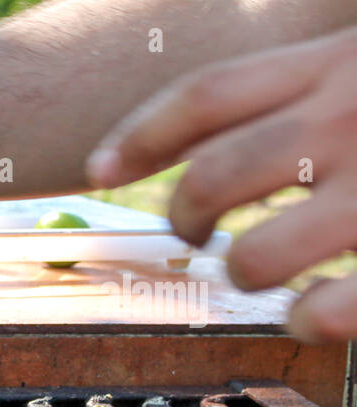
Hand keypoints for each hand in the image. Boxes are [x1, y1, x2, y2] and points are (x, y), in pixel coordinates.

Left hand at [87, 27, 356, 341]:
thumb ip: (320, 79)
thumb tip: (246, 120)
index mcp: (337, 63)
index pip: (208, 96)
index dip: (141, 138)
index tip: (98, 169)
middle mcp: (348, 117)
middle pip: (212, 177)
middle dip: (185, 215)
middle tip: (193, 233)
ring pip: (253, 255)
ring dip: (242, 270)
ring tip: (258, 269)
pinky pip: (331, 307)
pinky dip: (309, 320)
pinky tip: (311, 315)